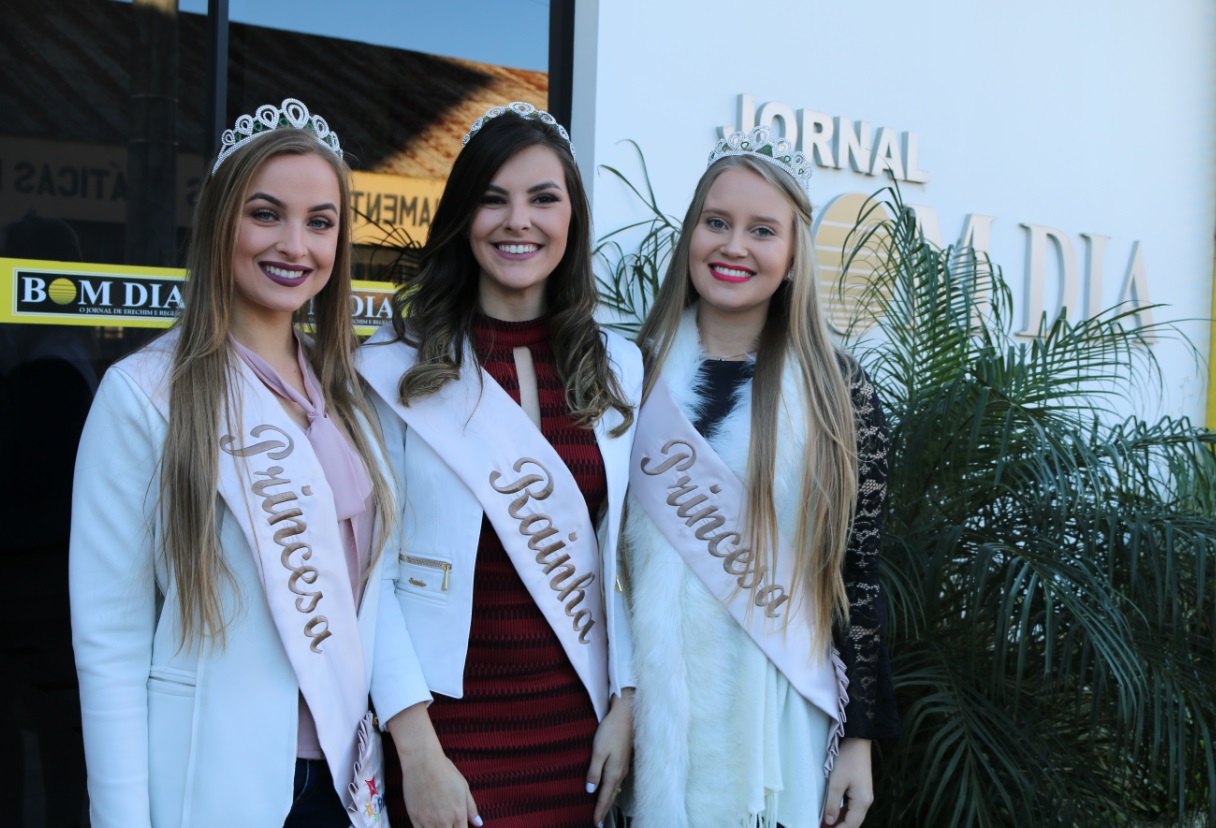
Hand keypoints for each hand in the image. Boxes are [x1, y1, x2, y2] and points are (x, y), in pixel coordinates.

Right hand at [385, 703, 481, 827]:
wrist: (423, 762)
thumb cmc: (445, 771)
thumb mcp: (463, 787)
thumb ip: (471, 808)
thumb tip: (479, 824)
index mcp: (459, 813)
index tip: (458, 826)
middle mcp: (444, 821)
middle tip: (448, 823)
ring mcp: (428, 821)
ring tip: (439, 823)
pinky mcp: (414, 818)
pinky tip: (428, 824)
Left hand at [586, 689, 633, 826]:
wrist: (627, 714)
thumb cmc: (611, 731)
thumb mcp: (598, 751)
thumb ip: (594, 771)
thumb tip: (590, 791)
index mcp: (613, 772)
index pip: (605, 797)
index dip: (599, 811)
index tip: (595, 824)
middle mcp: (621, 772)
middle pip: (611, 795)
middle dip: (605, 809)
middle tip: (599, 822)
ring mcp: (625, 765)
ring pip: (616, 788)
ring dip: (610, 800)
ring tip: (605, 809)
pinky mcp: (625, 758)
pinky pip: (619, 780)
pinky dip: (614, 789)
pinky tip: (613, 788)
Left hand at [822, 738, 872, 827]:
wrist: (857, 741)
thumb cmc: (847, 760)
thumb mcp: (836, 783)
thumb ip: (832, 804)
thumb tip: (829, 822)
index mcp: (862, 802)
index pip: (850, 826)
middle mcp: (866, 801)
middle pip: (852, 822)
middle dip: (837, 827)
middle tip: (819, 827)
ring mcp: (864, 796)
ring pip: (851, 815)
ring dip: (839, 821)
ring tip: (822, 824)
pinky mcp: (860, 790)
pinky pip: (851, 807)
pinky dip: (841, 812)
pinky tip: (830, 813)